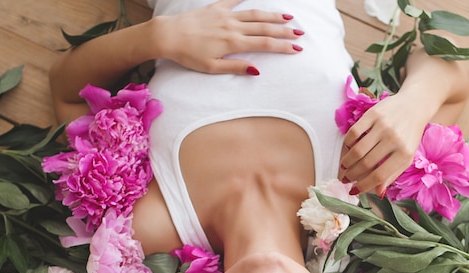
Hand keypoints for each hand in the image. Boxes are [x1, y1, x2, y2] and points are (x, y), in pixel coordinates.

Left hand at [157, 0, 302, 74]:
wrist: (169, 35)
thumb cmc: (189, 55)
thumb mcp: (212, 68)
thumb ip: (236, 67)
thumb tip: (257, 70)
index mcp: (233, 43)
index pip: (265, 44)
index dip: (282, 46)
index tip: (296, 48)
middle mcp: (233, 26)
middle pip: (264, 27)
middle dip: (284, 30)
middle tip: (300, 33)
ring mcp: (225, 15)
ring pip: (254, 14)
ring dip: (273, 15)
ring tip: (288, 17)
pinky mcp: (215, 8)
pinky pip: (234, 0)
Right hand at [339, 92, 428, 194]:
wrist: (415, 105)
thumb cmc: (409, 135)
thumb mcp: (406, 157)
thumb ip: (392, 175)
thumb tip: (377, 192)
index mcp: (404, 153)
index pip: (379, 175)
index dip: (363, 186)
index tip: (353, 190)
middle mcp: (394, 139)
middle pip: (366, 164)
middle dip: (352, 175)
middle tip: (346, 179)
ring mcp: (384, 125)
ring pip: (357, 150)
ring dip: (347, 162)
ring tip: (344, 167)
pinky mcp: (374, 114)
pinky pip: (354, 132)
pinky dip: (347, 144)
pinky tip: (347, 149)